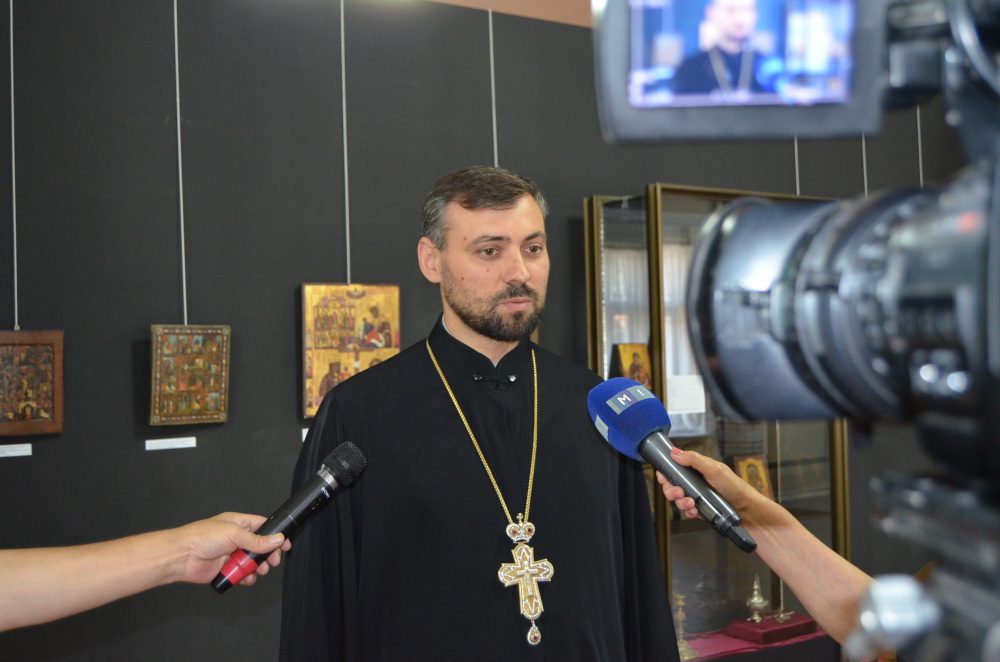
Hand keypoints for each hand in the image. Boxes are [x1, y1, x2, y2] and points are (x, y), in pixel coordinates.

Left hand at [173, 512, 291, 585]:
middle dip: (268, 555)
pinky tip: (247, 578)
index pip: (263, 527)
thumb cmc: (202, 537)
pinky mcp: (226, 569)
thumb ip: (257, 540)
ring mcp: (231, 554)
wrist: (181, 557)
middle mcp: (236, 538)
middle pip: (261, 547)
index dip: (275, 535)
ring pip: (253, 562)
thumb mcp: (234, 534)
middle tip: (273, 561)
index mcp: (239, 523)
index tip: (285, 544)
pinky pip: (242, 574)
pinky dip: (246, 578)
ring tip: (260, 571)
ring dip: (258, 567)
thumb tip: (278, 539)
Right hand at [655, 448, 763, 519]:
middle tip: (679, 492)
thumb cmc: (735, 487)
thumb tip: (674, 452)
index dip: (666, 474)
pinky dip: (688, 512)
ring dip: (680, 502)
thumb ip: (694, 460)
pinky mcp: (700, 511)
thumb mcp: (714, 469)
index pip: (675, 469)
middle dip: (671, 490)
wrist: (747, 510)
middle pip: (672, 486)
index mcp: (698, 470)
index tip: (664, 477)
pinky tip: (695, 511)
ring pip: (678, 500)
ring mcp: (697, 497)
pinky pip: (687, 512)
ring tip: (690, 503)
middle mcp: (695, 483)